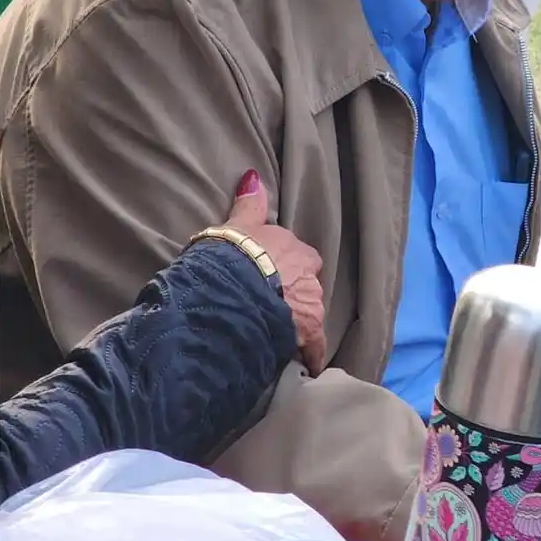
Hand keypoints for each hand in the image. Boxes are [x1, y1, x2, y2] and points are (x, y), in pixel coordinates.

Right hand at [222, 169, 327, 374]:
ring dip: (299, 320)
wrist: (230, 290)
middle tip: (276, 305)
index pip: (296, 255)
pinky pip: (313, 345)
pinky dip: (309, 354)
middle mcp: (307, 272)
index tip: (272, 276)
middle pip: (307, 283)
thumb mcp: (233, 226)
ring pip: (310, 312)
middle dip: (296, 293)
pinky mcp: (308, 331)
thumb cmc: (227, 256)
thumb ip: (248, 205)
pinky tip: (305, 364)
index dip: (283, 267)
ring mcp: (309, 302)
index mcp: (291, 247)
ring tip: (282, 334)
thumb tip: (253, 177)